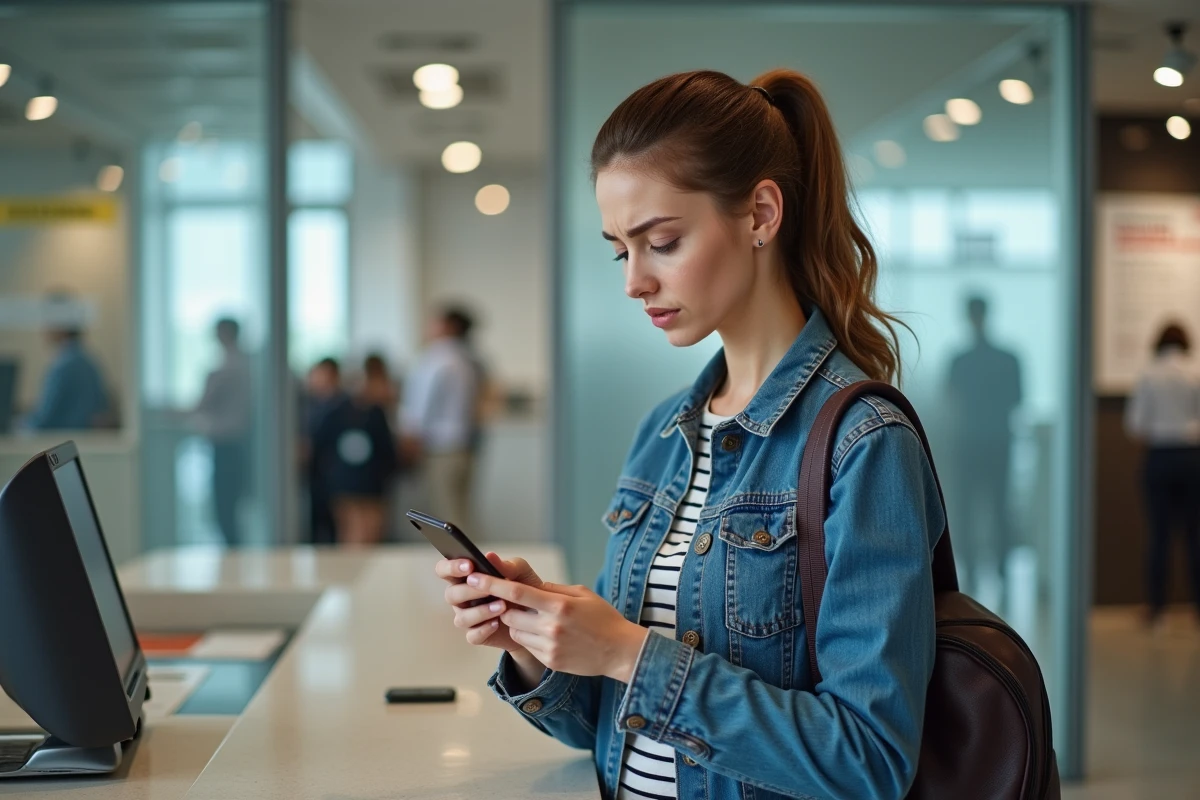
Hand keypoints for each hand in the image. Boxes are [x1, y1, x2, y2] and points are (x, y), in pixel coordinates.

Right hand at [434, 552, 543, 653]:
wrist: (538, 616)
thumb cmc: (523, 588)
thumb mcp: (520, 572)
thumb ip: (506, 565)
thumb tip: (489, 556)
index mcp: (466, 577)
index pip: (445, 570)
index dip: (451, 567)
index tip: (469, 565)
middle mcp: (462, 598)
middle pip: (451, 594)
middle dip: (469, 591)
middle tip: (488, 589)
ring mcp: (468, 617)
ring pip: (461, 618)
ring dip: (480, 612)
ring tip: (502, 606)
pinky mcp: (477, 635)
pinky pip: (472, 636)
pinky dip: (484, 629)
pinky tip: (497, 623)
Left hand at [466, 571, 648, 682]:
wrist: (619, 651)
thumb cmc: (602, 618)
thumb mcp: (582, 594)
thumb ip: (553, 589)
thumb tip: (527, 586)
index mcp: (559, 605)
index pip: (516, 593)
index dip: (492, 585)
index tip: (474, 578)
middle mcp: (551, 627)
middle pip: (510, 614)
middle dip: (506, 607)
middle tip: (514, 601)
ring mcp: (549, 646)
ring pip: (515, 632)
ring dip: (518, 623)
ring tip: (537, 619)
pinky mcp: (550, 661)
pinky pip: (527, 646)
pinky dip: (530, 638)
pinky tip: (548, 635)